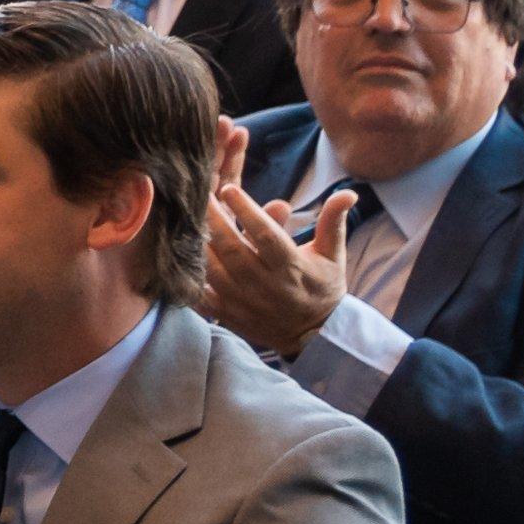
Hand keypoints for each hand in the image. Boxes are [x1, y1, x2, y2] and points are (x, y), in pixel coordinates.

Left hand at [202, 119, 351, 357]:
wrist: (312, 334)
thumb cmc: (321, 287)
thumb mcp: (332, 255)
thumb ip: (333, 223)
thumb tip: (348, 193)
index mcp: (291, 267)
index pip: (267, 236)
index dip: (247, 212)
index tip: (229, 189)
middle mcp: (265, 284)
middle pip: (232, 250)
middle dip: (213, 221)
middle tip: (196, 194)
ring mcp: (242, 301)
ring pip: (213, 270)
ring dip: (198, 244)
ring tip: (184, 217)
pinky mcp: (226, 314)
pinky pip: (200, 296)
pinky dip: (187, 276)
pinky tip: (175, 254)